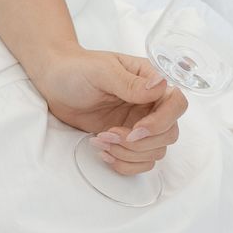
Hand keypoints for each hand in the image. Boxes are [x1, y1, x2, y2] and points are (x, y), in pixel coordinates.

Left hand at [33, 47, 186, 174]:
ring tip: (100, 140)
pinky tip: (103, 152)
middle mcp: (151, 104)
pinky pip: (140, 162)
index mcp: (150, 81)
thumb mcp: (101, 71)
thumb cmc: (76, 69)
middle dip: (140, 143)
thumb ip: (129, 82)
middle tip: (109, 134)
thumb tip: (161, 86)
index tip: (136, 129)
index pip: (177, 104)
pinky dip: (124, 163)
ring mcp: (140, 123)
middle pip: (169, 134)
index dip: (161, 122)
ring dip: (128, 154)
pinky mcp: (127, 140)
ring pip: (156, 151)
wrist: (54, 83)